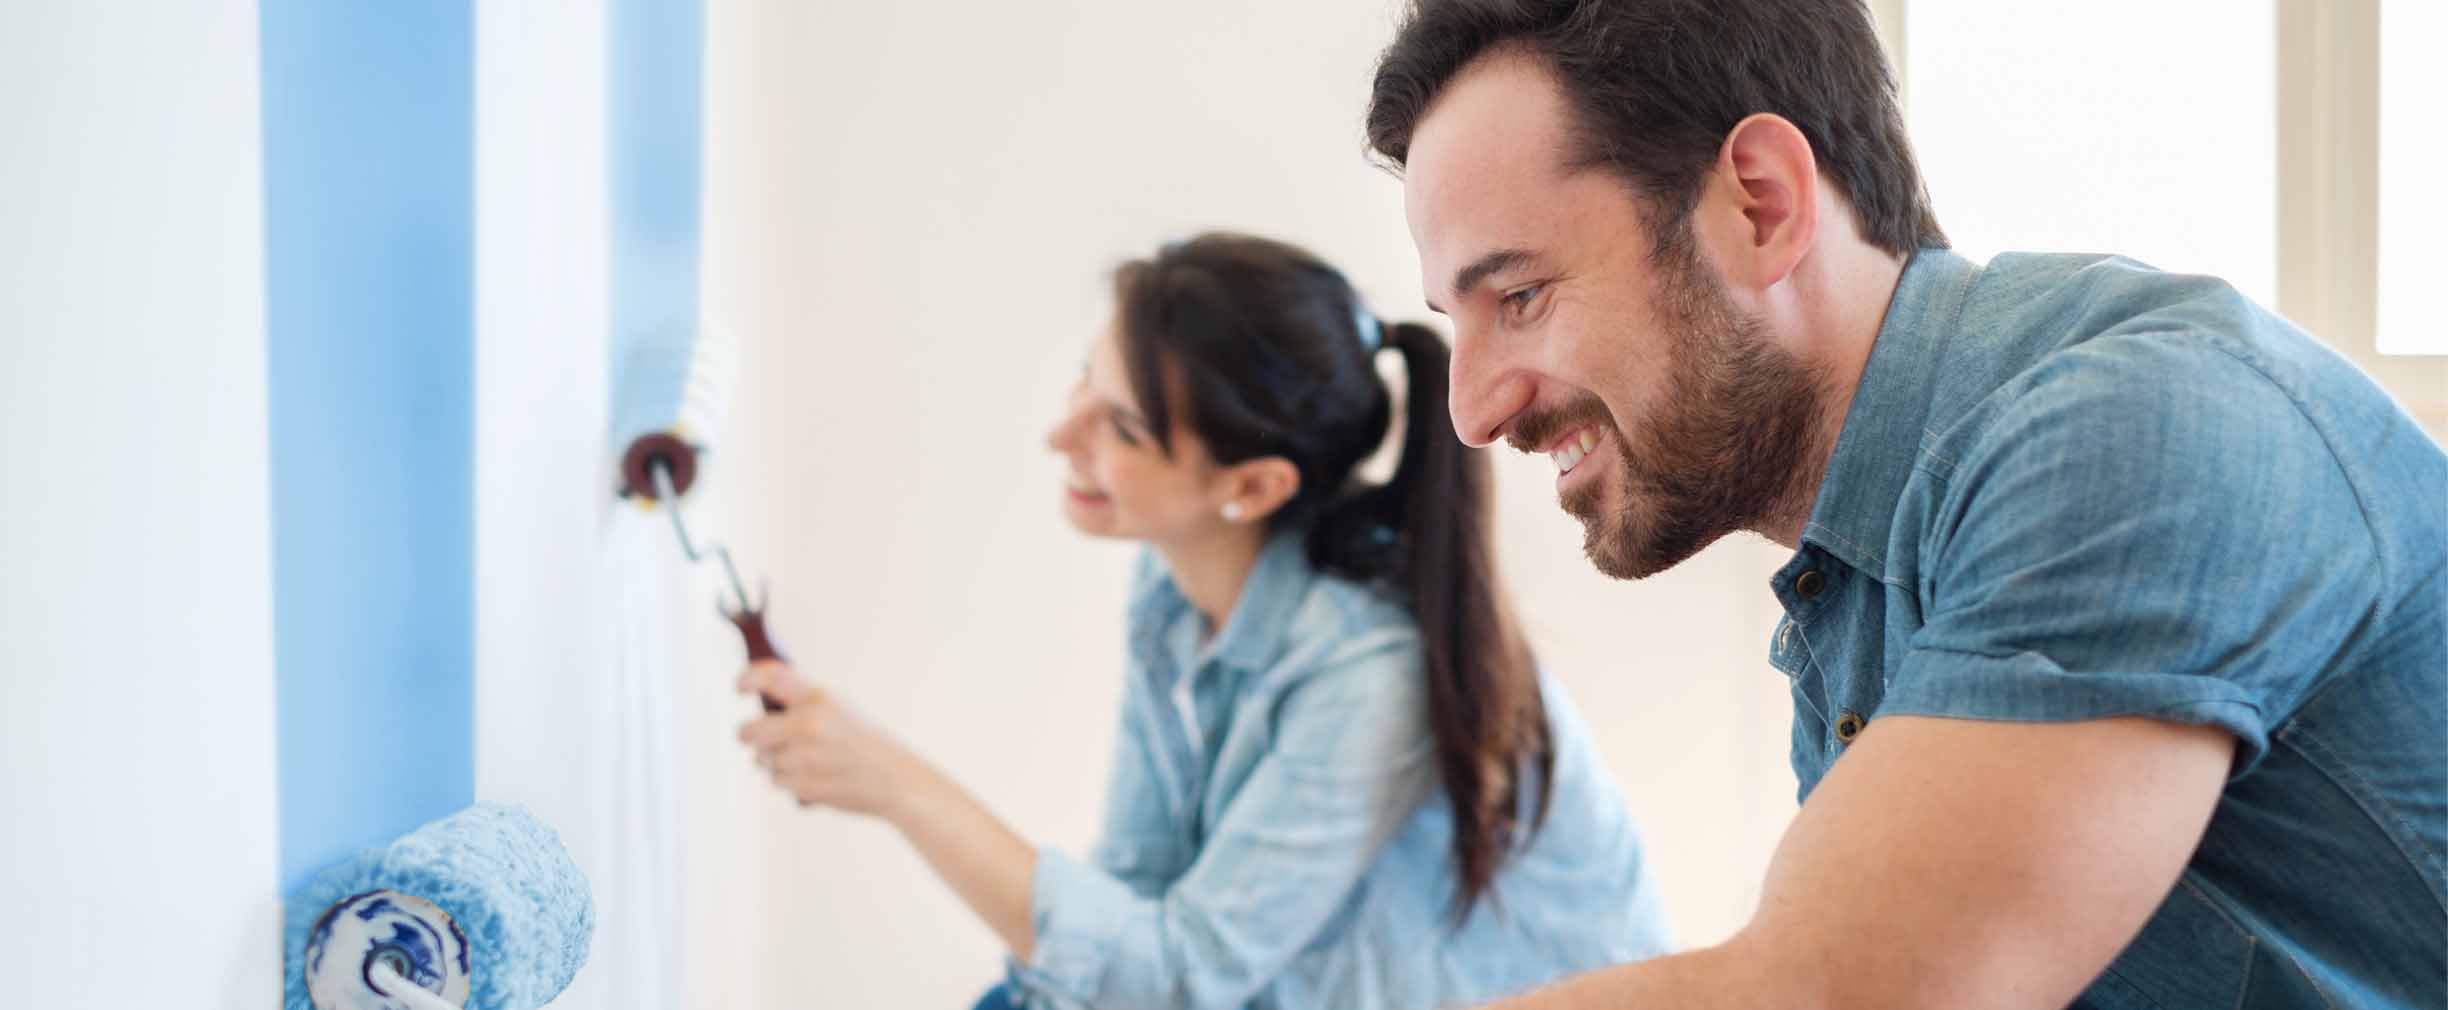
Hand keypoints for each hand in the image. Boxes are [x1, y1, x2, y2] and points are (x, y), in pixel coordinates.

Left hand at [735, 660, 925, 818]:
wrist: (894, 780)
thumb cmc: (866, 742)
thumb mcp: (841, 707)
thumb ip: (803, 702)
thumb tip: (763, 699)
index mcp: (818, 699)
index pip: (771, 676)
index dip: (747, 679)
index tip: (739, 687)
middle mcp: (808, 725)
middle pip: (749, 731)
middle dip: (750, 736)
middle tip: (757, 737)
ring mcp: (804, 757)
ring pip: (762, 759)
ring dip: (774, 761)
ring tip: (805, 759)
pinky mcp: (803, 785)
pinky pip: (776, 781)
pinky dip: (788, 780)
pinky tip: (812, 775)